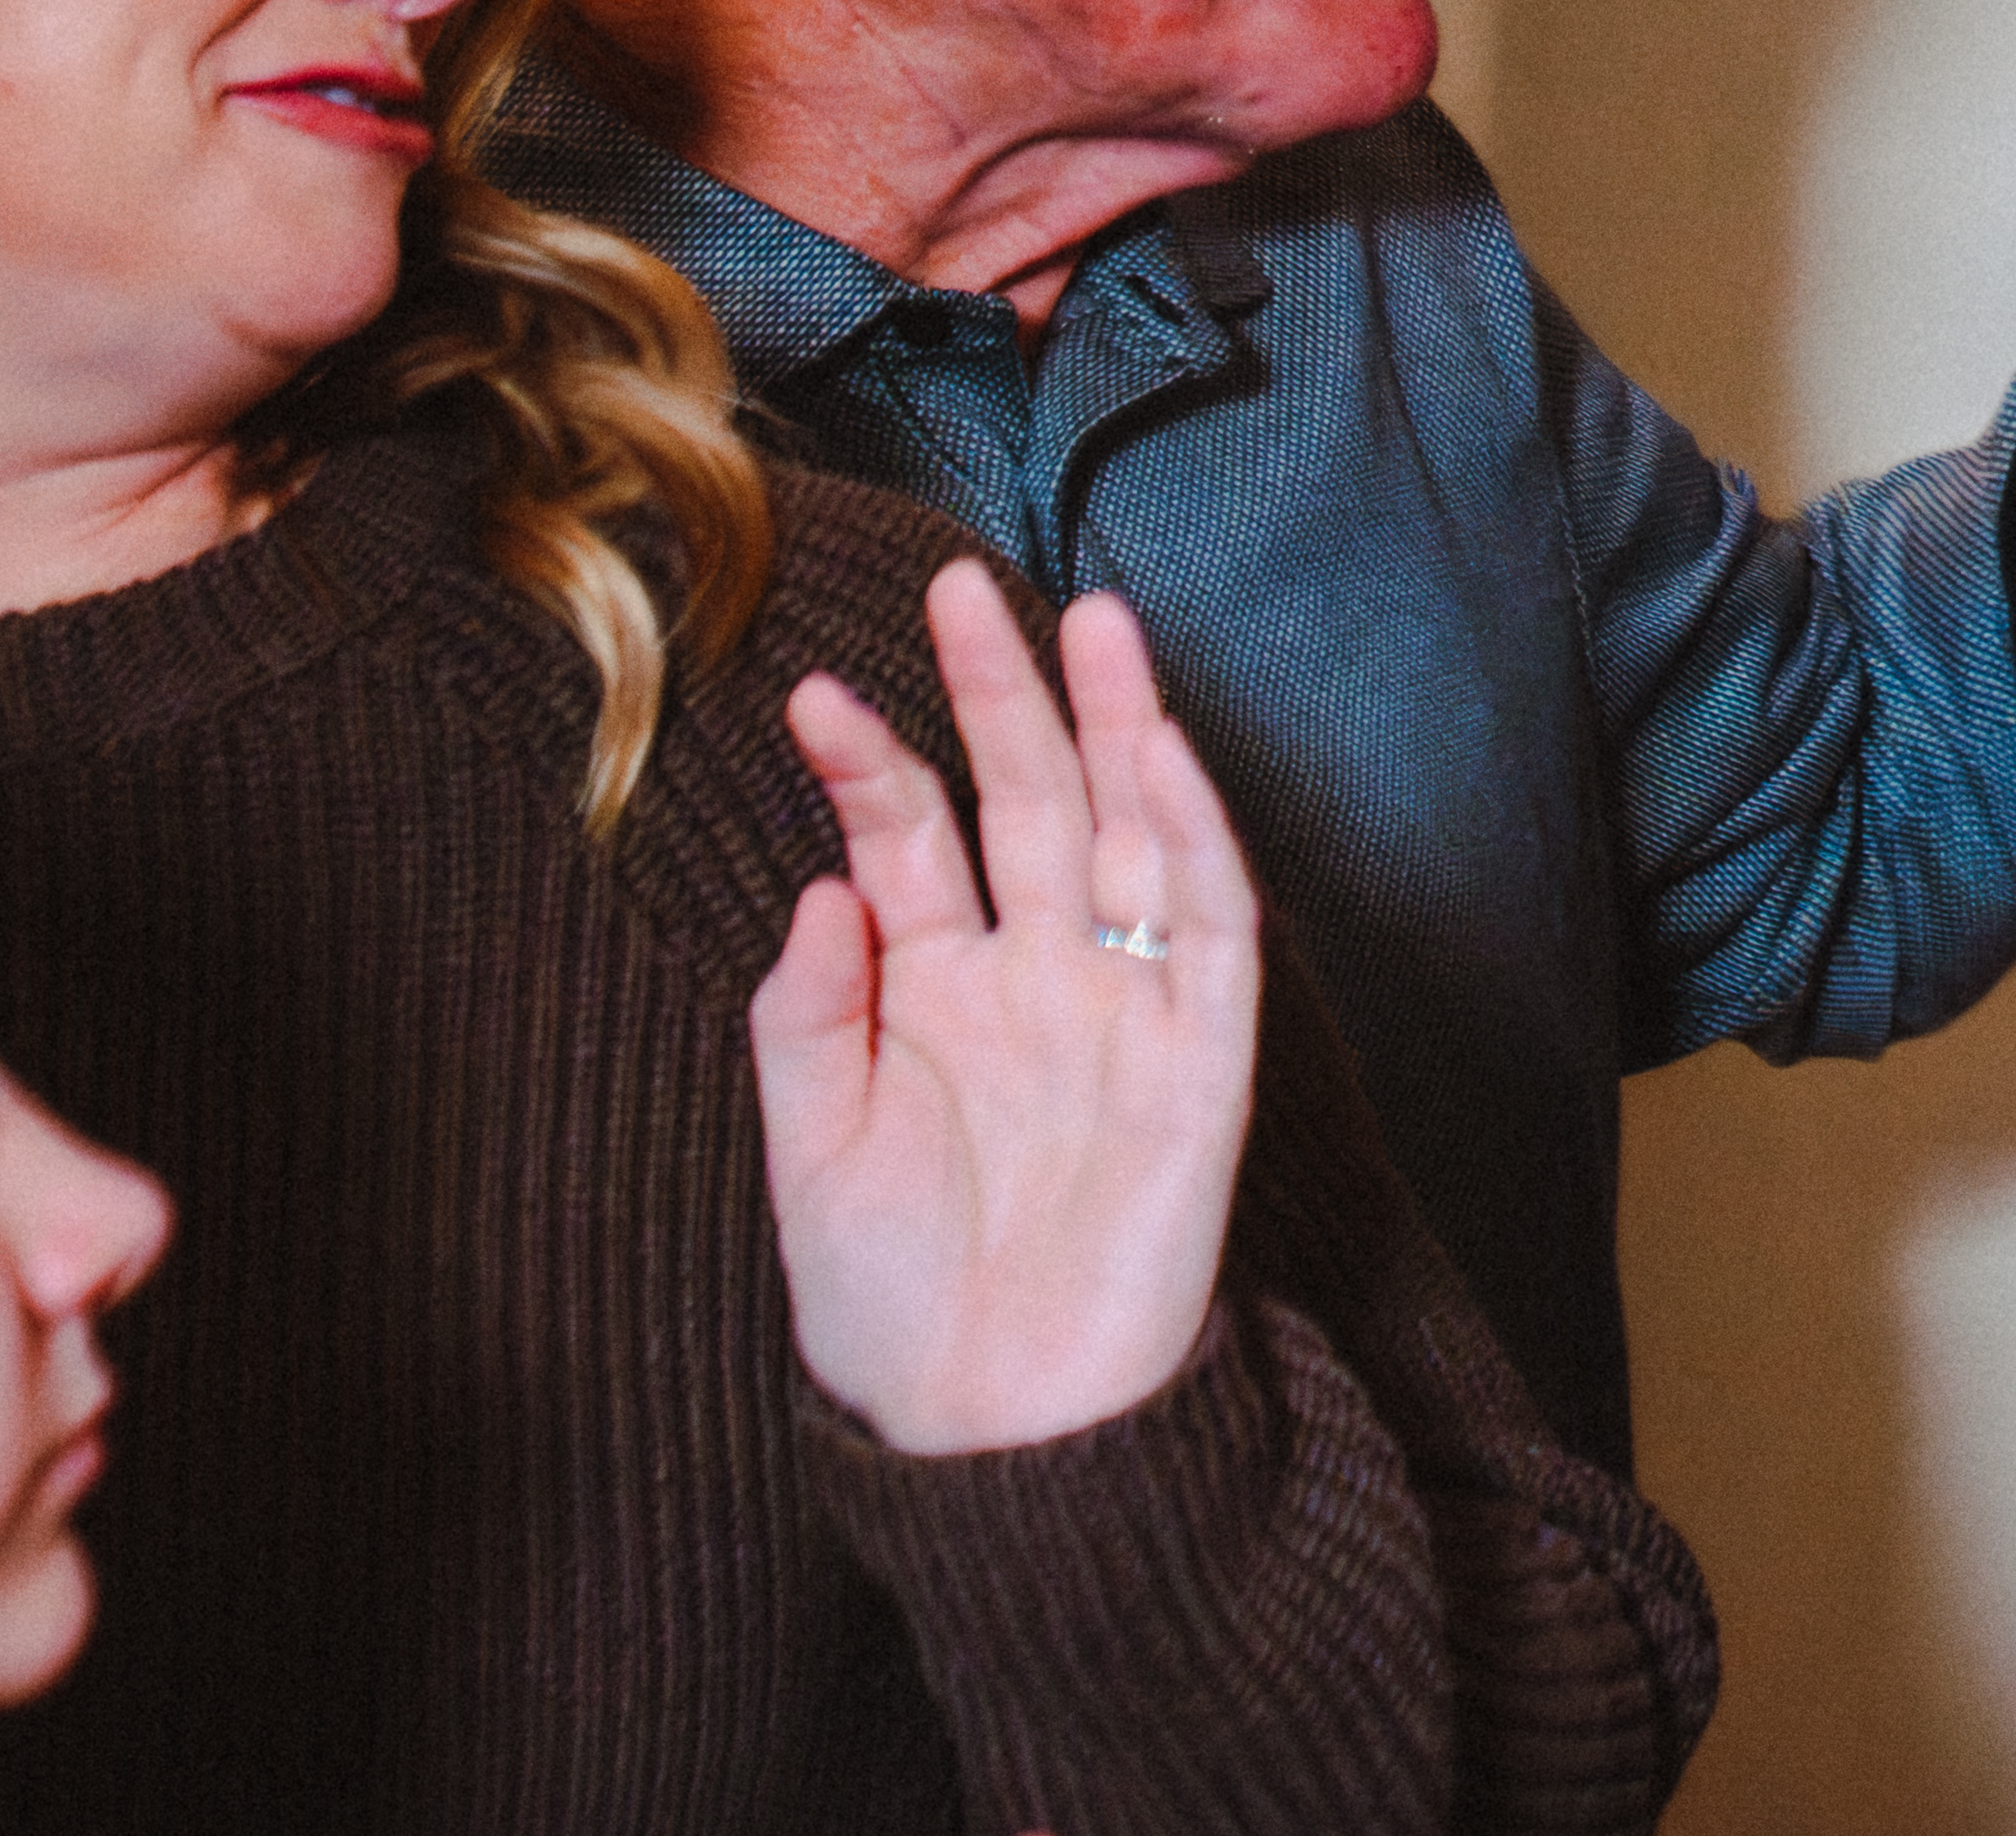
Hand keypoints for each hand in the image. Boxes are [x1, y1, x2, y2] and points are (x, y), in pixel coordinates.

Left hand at [751, 557, 1261, 1454]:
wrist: (999, 1429)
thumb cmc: (896, 1310)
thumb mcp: (809, 1161)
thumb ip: (808, 1021)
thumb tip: (824, 884)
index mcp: (939, 995)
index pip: (909, 845)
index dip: (867, 764)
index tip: (807, 692)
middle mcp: (1038, 979)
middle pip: (1029, 803)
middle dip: (1000, 695)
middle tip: (963, 587)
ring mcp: (1125, 1009)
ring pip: (1130, 834)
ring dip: (1116, 728)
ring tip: (1088, 619)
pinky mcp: (1204, 1058)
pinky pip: (1209, 928)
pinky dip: (1194, 839)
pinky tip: (1162, 758)